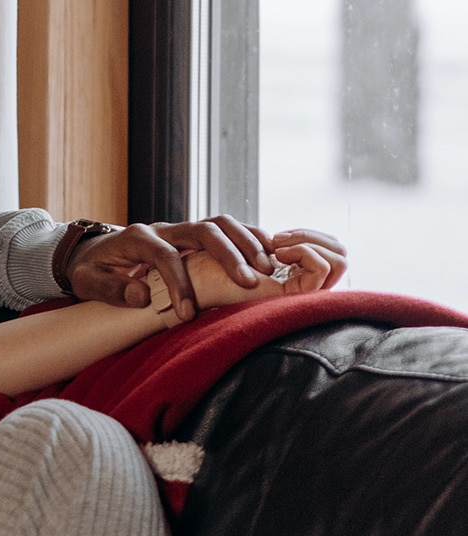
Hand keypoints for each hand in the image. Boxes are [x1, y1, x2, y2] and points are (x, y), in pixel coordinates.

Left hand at [66, 216, 346, 321]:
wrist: (91, 251)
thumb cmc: (91, 270)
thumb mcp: (87, 282)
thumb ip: (110, 290)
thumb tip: (141, 296)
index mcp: (136, 238)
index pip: (165, 256)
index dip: (179, 284)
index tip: (188, 314)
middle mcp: (162, 228)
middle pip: (204, 230)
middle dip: (229, 255)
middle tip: (249, 283)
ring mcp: (179, 229)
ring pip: (220, 224)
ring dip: (246, 244)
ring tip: (268, 269)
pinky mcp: (191, 236)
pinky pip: (225, 229)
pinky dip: (247, 238)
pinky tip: (269, 255)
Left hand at [183, 239, 339, 308]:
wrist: (192, 283)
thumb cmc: (213, 264)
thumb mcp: (254, 248)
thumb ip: (278, 246)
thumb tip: (295, 238)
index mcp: (298, 276)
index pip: (334, 251)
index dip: (312, 236)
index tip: (277, 237)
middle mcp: (305, 287)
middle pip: (343, 255)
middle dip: (314, 237)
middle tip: (278, 242)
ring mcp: (302, 294)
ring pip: (341, 260)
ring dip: (309, 243)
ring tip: (277, 250)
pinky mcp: (295, 298)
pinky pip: (323, 268)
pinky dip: (304, 252)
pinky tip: (276, 256)